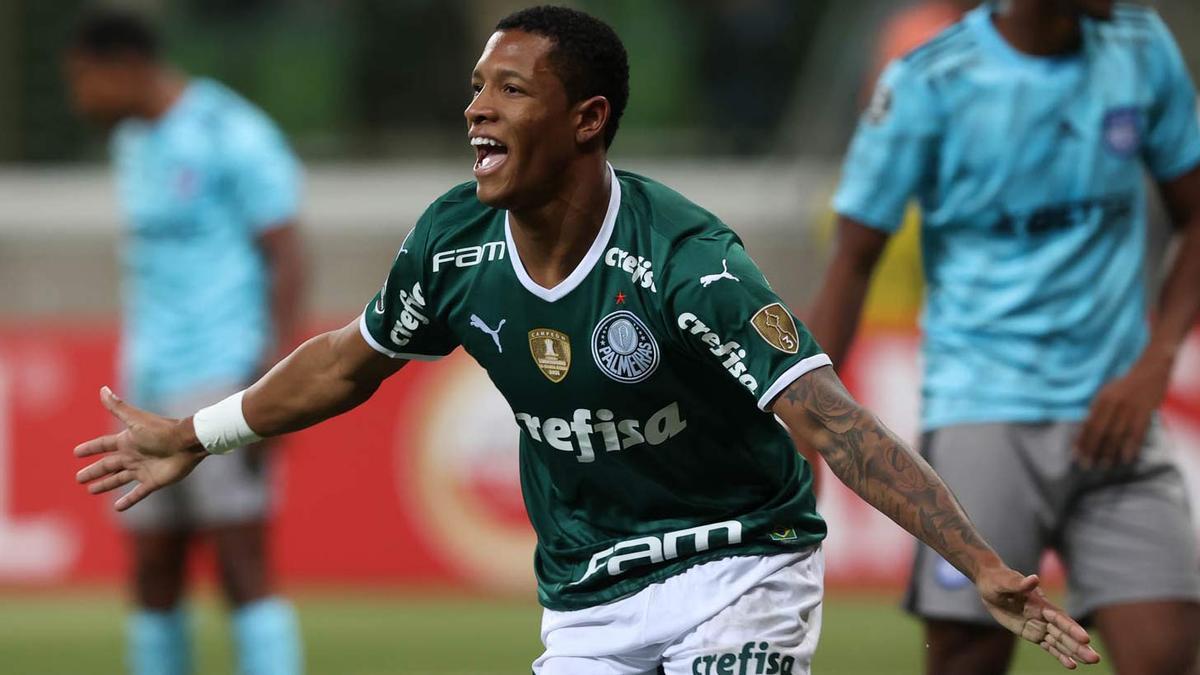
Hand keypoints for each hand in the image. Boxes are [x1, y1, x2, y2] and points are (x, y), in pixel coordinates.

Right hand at [74, 387, 206, 510]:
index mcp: (128, 441)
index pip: (104, 445)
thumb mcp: (136, 420)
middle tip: (79, 478)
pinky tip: (117, 508)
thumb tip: (102, 389)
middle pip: (108, 465)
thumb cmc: (162, 430)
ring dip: (105, 484)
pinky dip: (128, 501)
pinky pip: (138, 493)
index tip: (76, 452)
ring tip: (91, 490)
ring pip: (119, 479)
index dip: (90, 448)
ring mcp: (143, 469)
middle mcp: (133, 456)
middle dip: (94, 471)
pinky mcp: (153, 482)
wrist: (187, 443)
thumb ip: (118, 407)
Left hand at [977, 566, 1100, 668]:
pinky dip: (1060, 655)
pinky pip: (1048, 646)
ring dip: (1075, 652)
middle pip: (1064, 633)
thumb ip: (1020, 584)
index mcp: (1040, 603)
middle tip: (1095, 658)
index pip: (1060, 618)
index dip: (1072, 628)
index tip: (1085, 639)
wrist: (990, 585)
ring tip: (1091, 662)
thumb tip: (1034, 579)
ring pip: (1060, 641)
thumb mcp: (1005, 582)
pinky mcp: (1033, 633)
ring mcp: (1039, 625)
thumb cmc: (998, 580)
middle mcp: (1044, 616)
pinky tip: (1072, 665)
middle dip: (1079, 645)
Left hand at [1076, 356, 1170, 468]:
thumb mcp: (1106, 392)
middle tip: (1086, 465)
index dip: (1081, 440)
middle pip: (1101, 431)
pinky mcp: (1146, 412)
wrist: (1150, 370)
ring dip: (1110, 451)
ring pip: (1118, 434)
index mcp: (1102, 399)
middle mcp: (1114, 404)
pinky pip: (1138, 433)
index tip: (1075, 454)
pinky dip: (1131, 446)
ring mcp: (1131, 409)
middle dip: (1092, 449)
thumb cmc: (1124, 385)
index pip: (1089, 424)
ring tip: (1104, 465)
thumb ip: (1097, 409)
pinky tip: (1126, 458)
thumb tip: (1085, 429)